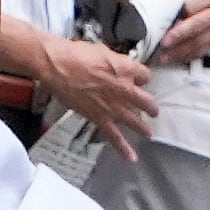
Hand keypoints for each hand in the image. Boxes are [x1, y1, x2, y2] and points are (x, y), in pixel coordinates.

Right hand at [45, 36, 159, 144]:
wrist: (57, 65)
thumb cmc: (74, 54)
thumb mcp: (101, 51)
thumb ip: (114, 62)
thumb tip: (117, 65)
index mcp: (125, 69)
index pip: (145, 76)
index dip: (142, 79)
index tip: (139, 81)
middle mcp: (124, 89)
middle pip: (147, 101)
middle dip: (151, 107)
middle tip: (152, 110)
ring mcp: (114, 106)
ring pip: (135, 121)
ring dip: (143, 128)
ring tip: (148, 133)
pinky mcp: (101, 117)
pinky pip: (115, 136)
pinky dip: (123, 148)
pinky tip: (131, 158)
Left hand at [159, 0, 209, 60]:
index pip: (194, 8)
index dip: (181, 14)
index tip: (168, 19)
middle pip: (198, 28)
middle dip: (180, 37)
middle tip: (165, 42)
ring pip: (200, 43)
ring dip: (181, 51)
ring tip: (164, 55)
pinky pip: (201, 51)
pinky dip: (186, 56)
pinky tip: (173, 57)